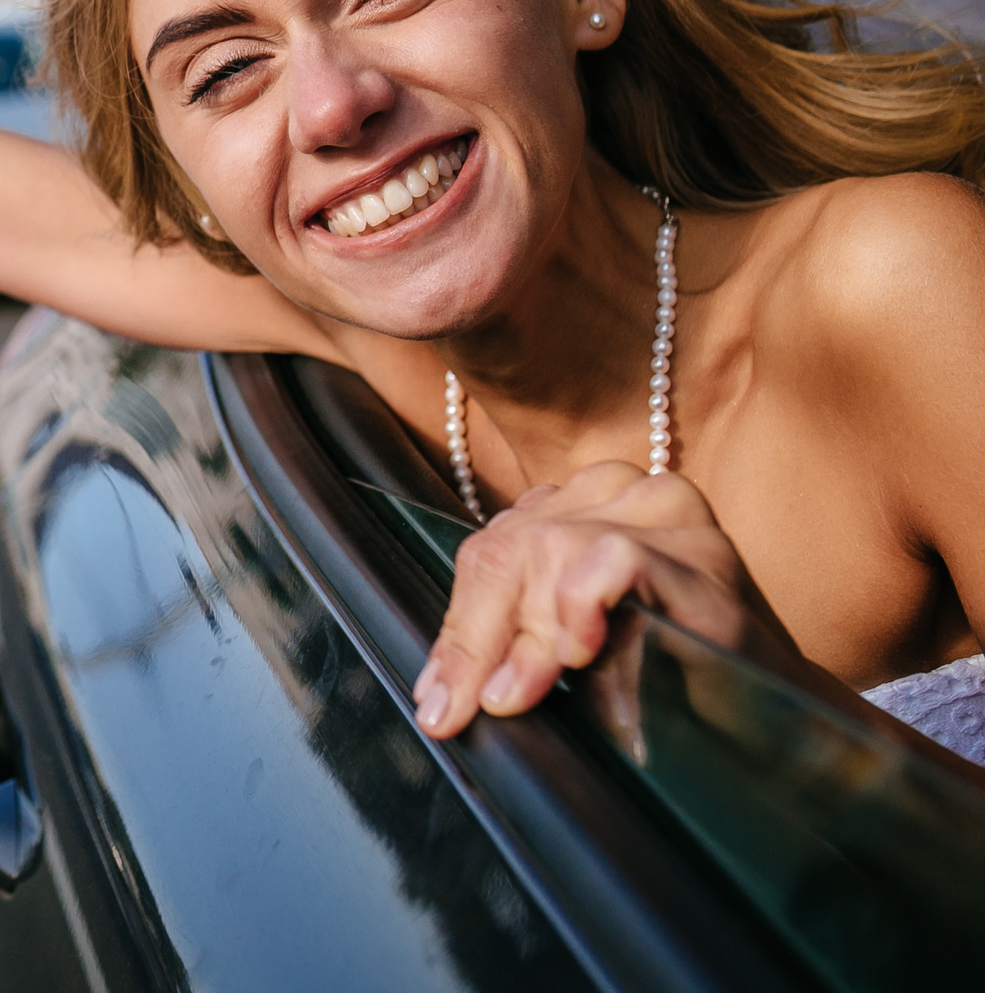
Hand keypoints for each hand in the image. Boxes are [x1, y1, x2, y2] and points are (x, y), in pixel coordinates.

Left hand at [412, 461, 793, 737]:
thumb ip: (510, 645)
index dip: (463, 631)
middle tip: (479, 709)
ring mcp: (668, 514)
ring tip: (529, 693)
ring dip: (531, 636)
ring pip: (551, 547)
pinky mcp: (702, 551)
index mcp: (580, 505)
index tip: (440, 706)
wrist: (780, 723)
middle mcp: (623, 493)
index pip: (494, 551)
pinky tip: (581, 650)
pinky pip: (612, 555)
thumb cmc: (670, 684)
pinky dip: (583, 603)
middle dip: (486, 639)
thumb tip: (436, 698)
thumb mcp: (573, 659)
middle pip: (513, 548)